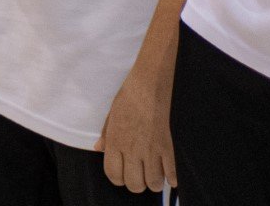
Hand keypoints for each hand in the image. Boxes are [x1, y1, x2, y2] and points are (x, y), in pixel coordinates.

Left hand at [94, 60, 176, 193]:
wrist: (148, 85)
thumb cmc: (127, 97)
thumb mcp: (111, 115)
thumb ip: (105, 135)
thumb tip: (98, 149)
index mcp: (115, 142)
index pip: (113, 174)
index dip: (118, 179)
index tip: (122, 175)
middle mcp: (131, 149)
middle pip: (134, 184)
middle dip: (136, 184)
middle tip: (138, 176)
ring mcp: (150, 149)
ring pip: (153, 183)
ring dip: (153, 183)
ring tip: (153, 175)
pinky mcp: (166, 146)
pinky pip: (170, 171)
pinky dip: (171, 178)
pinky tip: (170, 177)